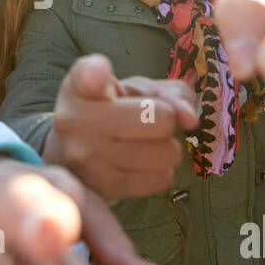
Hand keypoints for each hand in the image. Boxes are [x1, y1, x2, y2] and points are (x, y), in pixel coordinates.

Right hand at [43, 53, 198, 199]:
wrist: (74, 157)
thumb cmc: (111, 113)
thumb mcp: (134, 90)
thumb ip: (169, 93)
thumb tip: (190, 119)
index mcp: (79, 87)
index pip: (86, 75)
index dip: (95, 74)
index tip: (98, 77)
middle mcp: (75, 121)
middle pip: (158, 119)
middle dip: (165, 121)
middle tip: (147, 123)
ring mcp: (85, 159)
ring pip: (166, 153)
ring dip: (165, 149)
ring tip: (143, 145)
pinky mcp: (102, 189)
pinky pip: (162, 179)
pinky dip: (161, 172)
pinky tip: (140, 166)